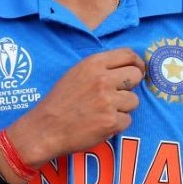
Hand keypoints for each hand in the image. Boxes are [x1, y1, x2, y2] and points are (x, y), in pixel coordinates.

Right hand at [12, 48, 144, 163]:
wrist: (45, 128)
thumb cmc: (60, 101)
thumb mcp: (77, 73)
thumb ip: (101, 68)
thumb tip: (130, 66)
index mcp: (93, 64)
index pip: (128, 55)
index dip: (137, 63)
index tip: (137, 71)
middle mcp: (103, 79)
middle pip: (136, 75)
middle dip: (131, 86)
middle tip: (119, 94)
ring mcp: (108, 101)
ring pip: (134, 100)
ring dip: (123, 107)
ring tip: (104, 111)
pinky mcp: (111, 121)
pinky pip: (127, 120)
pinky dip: (117, 124)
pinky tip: (101, 123)